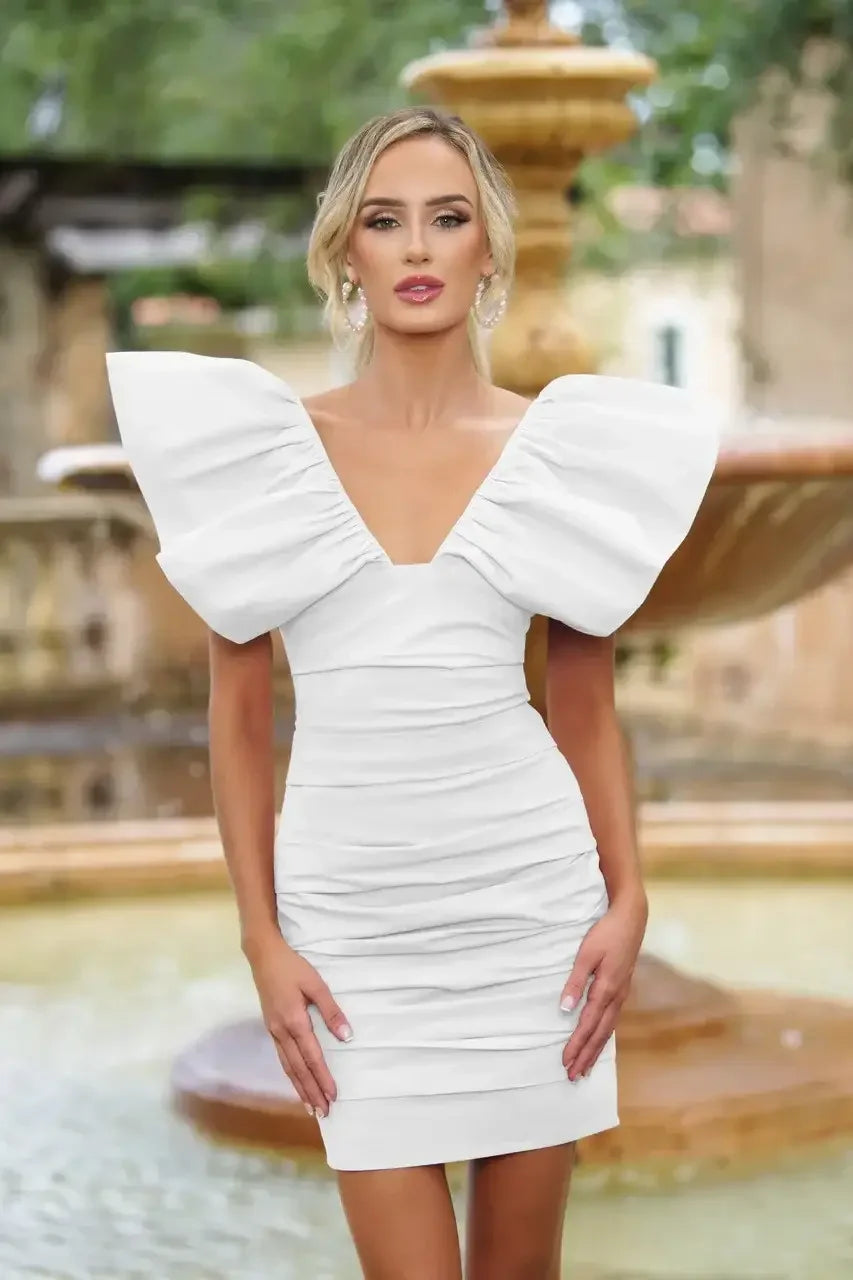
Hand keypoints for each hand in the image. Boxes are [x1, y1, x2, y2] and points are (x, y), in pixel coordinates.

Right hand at [248, 934, 352, 1117]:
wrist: (263, 956)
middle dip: (311, 1091)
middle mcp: (281, 1032)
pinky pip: (282, 1058)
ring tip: (311, 1107)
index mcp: (294, 1021)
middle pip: (298, 1068)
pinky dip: (290, 1075)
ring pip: (288, 1066)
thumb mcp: (316, 984)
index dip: (323, 1078)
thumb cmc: (292, 967)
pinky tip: (296, 1082)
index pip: (312, 1057)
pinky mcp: (270, 1028)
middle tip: (324, 1112)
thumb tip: (347, 1036)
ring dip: (300, 1087)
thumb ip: (331, 1011)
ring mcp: (273, 1031)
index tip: (333, 1096)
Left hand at [559, 889, 646, 1080]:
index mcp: (606, 989)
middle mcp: (616, 997)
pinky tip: (599, 1041)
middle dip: (586, 1055)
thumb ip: (575, 982)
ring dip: (595, 1049)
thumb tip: (564, 1009)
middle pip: (600, 1034)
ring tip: (585, 1067)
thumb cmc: (606, 934)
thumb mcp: (585, 955)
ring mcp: (622, 994)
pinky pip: (612, 1020)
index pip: (588, 1025)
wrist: (631, 919)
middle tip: (573, 1075)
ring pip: (608, 1029)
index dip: (576, 1045)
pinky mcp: (622, 989)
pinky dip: (604, 1036)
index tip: (566, 1061)